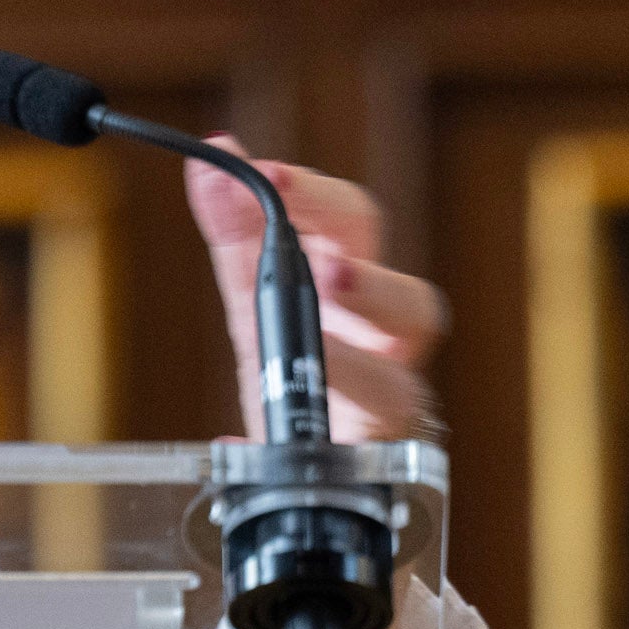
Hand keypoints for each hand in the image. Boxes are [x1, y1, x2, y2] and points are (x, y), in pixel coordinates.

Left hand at [183, 137, 446, 442]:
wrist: (313, 466)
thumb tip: (215, 155)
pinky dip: (287, 458)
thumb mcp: (257, 298)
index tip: (268, 176)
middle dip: (371, 286)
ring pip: (402, 392)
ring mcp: (386, 416)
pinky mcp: (368, 473)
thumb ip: (237, 231)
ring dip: (354, 371)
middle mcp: (387, 350)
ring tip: (312, 367)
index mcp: (360, 291)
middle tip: (329, 272)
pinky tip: (234, 442)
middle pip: (414, 304)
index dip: (318, 199)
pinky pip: (346, 468)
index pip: (359, 227)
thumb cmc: (302, 370)